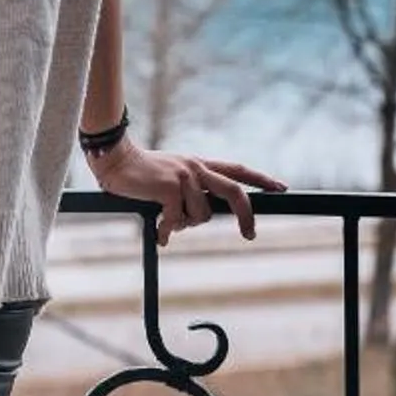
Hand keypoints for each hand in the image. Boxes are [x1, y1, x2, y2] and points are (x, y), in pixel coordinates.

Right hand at [86, 140, 286, 241]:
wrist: (115, 160)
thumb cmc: (139, 174)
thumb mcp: (171, 178)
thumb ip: (189, 192)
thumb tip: (197, 220)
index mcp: (200, 164)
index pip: (237, 169)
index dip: (261, 179)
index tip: (281, 188)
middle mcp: (197, 167)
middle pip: (235, 192)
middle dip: (246, 215)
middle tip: (250, 235)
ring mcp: (185, 176)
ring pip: (201, 216)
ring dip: (184, 226)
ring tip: (167, 223)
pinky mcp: (170, 187)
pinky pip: (177, 221)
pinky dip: (167, 232)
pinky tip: (159, 236)